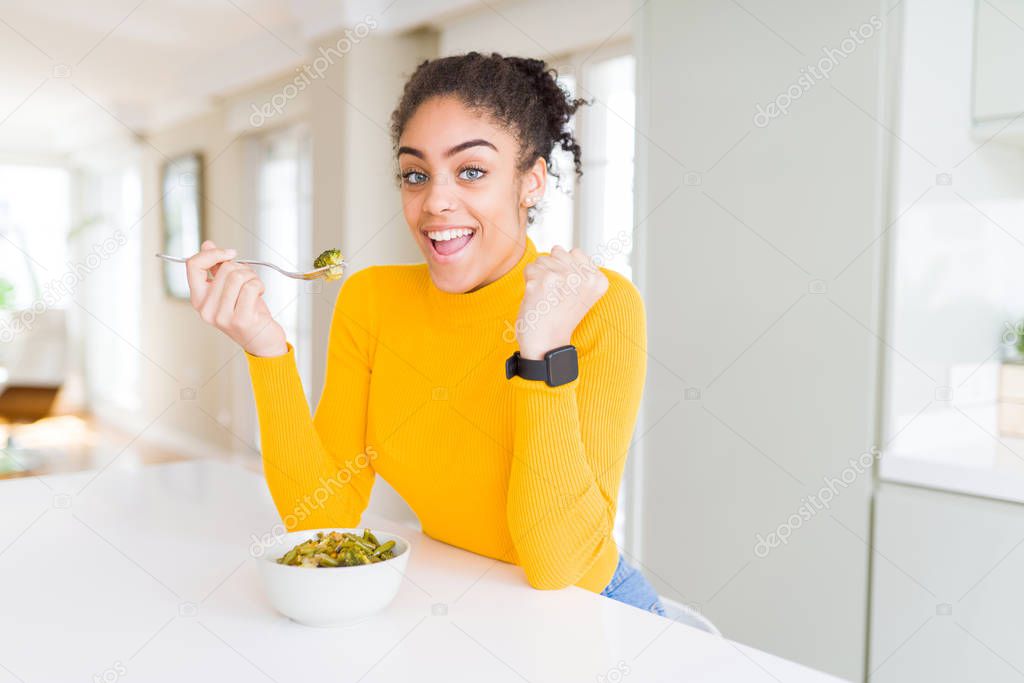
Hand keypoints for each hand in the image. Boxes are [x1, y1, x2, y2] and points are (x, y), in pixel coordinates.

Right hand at [185, 240, 287, 356]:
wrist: (263, 342)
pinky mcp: (241, 319)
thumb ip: (216, 268)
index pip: (193, 265)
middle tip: (249, 281)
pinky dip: (260, 285)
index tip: (229, 253)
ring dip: (252, 277)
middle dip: (242, 268)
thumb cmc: (248, 314)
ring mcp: (222, 316)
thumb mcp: (229, 289)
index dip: (212, 253)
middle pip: (224, 268)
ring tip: (254, 288)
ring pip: (238, 275)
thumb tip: (207, 245)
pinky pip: (251, 286)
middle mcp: (206, 309)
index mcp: (199, 299)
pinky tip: (260, 295)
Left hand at [515, 245, 608, 359]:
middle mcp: (584, 277)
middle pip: (558, 252)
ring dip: (540, 276)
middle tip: (555, 295)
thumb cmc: (560, 317)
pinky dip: (529, 282)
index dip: (566, 269)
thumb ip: (577, 267)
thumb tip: (556, 248)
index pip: (575, 252)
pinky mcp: (543, 281)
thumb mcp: (582, 292)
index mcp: (598, 280)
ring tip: (546, 297)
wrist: (547, 344)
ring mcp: (563, 278)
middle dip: (552, 269)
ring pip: (543, 259)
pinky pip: (530, 268)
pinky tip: (537, 299)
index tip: (566, 290)